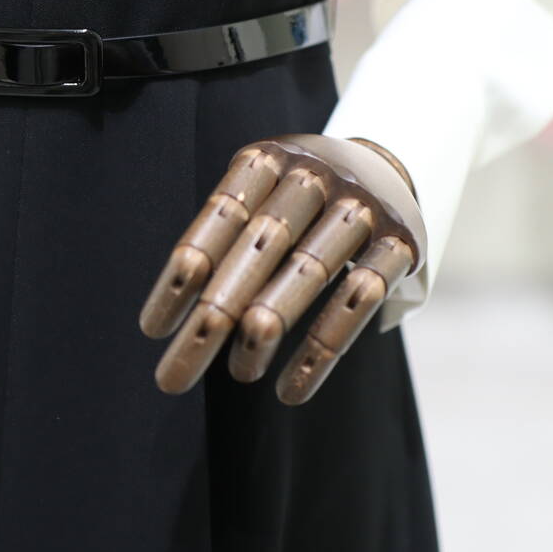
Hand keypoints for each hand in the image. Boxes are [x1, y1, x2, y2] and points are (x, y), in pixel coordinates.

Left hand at [139, 134, 425, 403]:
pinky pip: (360, 298)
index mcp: (266, 161)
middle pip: (258, 246)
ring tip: (237, 377)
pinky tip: (289, 391)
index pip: (218, 218)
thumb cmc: (294, 197)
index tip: (152, 333)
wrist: (387, 161)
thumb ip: (227, 240)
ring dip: (267, 329)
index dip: (182, 276)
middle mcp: (313, 176)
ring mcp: (360, 206)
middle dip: (215, 313)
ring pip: (307, 271)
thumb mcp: (258, 194)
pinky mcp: (400, 242)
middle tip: (176, 374)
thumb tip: (186, 317)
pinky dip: (322, 349)